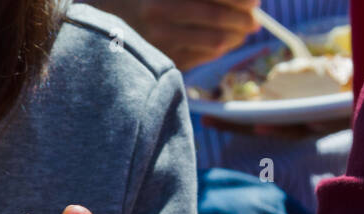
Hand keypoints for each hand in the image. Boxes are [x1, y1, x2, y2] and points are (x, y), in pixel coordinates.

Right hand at [100, 0, 257, 70]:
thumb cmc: (147, 1)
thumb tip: (248, 1)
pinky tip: (225, 41)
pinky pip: (206, 55)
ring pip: (216, 41)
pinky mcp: (165, 58)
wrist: (108, 23)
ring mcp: (162, 38)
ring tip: (243, 30)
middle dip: (245, 19)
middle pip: (219, 17)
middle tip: (255, 19)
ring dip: (237, 36)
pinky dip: (222, 48)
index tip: (255, 1)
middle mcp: (160, 11)